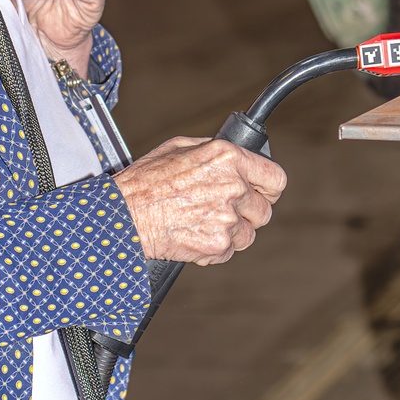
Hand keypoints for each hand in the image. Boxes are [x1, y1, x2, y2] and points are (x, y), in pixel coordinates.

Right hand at [115, 137, 286, 265]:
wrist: (124, 216)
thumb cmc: (145, 181)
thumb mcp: (179, 147)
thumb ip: (213, 150)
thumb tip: (232, 156)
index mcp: (227, 157)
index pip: (275, 178)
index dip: (268, 189)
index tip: (263, 194)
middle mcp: (233, 186)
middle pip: (264, 211)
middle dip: (247, 213)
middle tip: (222, 211)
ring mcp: (227, 218)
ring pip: (248, 234)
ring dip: (230, 233)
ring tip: (202, 223)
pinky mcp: (218, 244)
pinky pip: (229, 251)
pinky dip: (215, 248)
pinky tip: (194, 235)